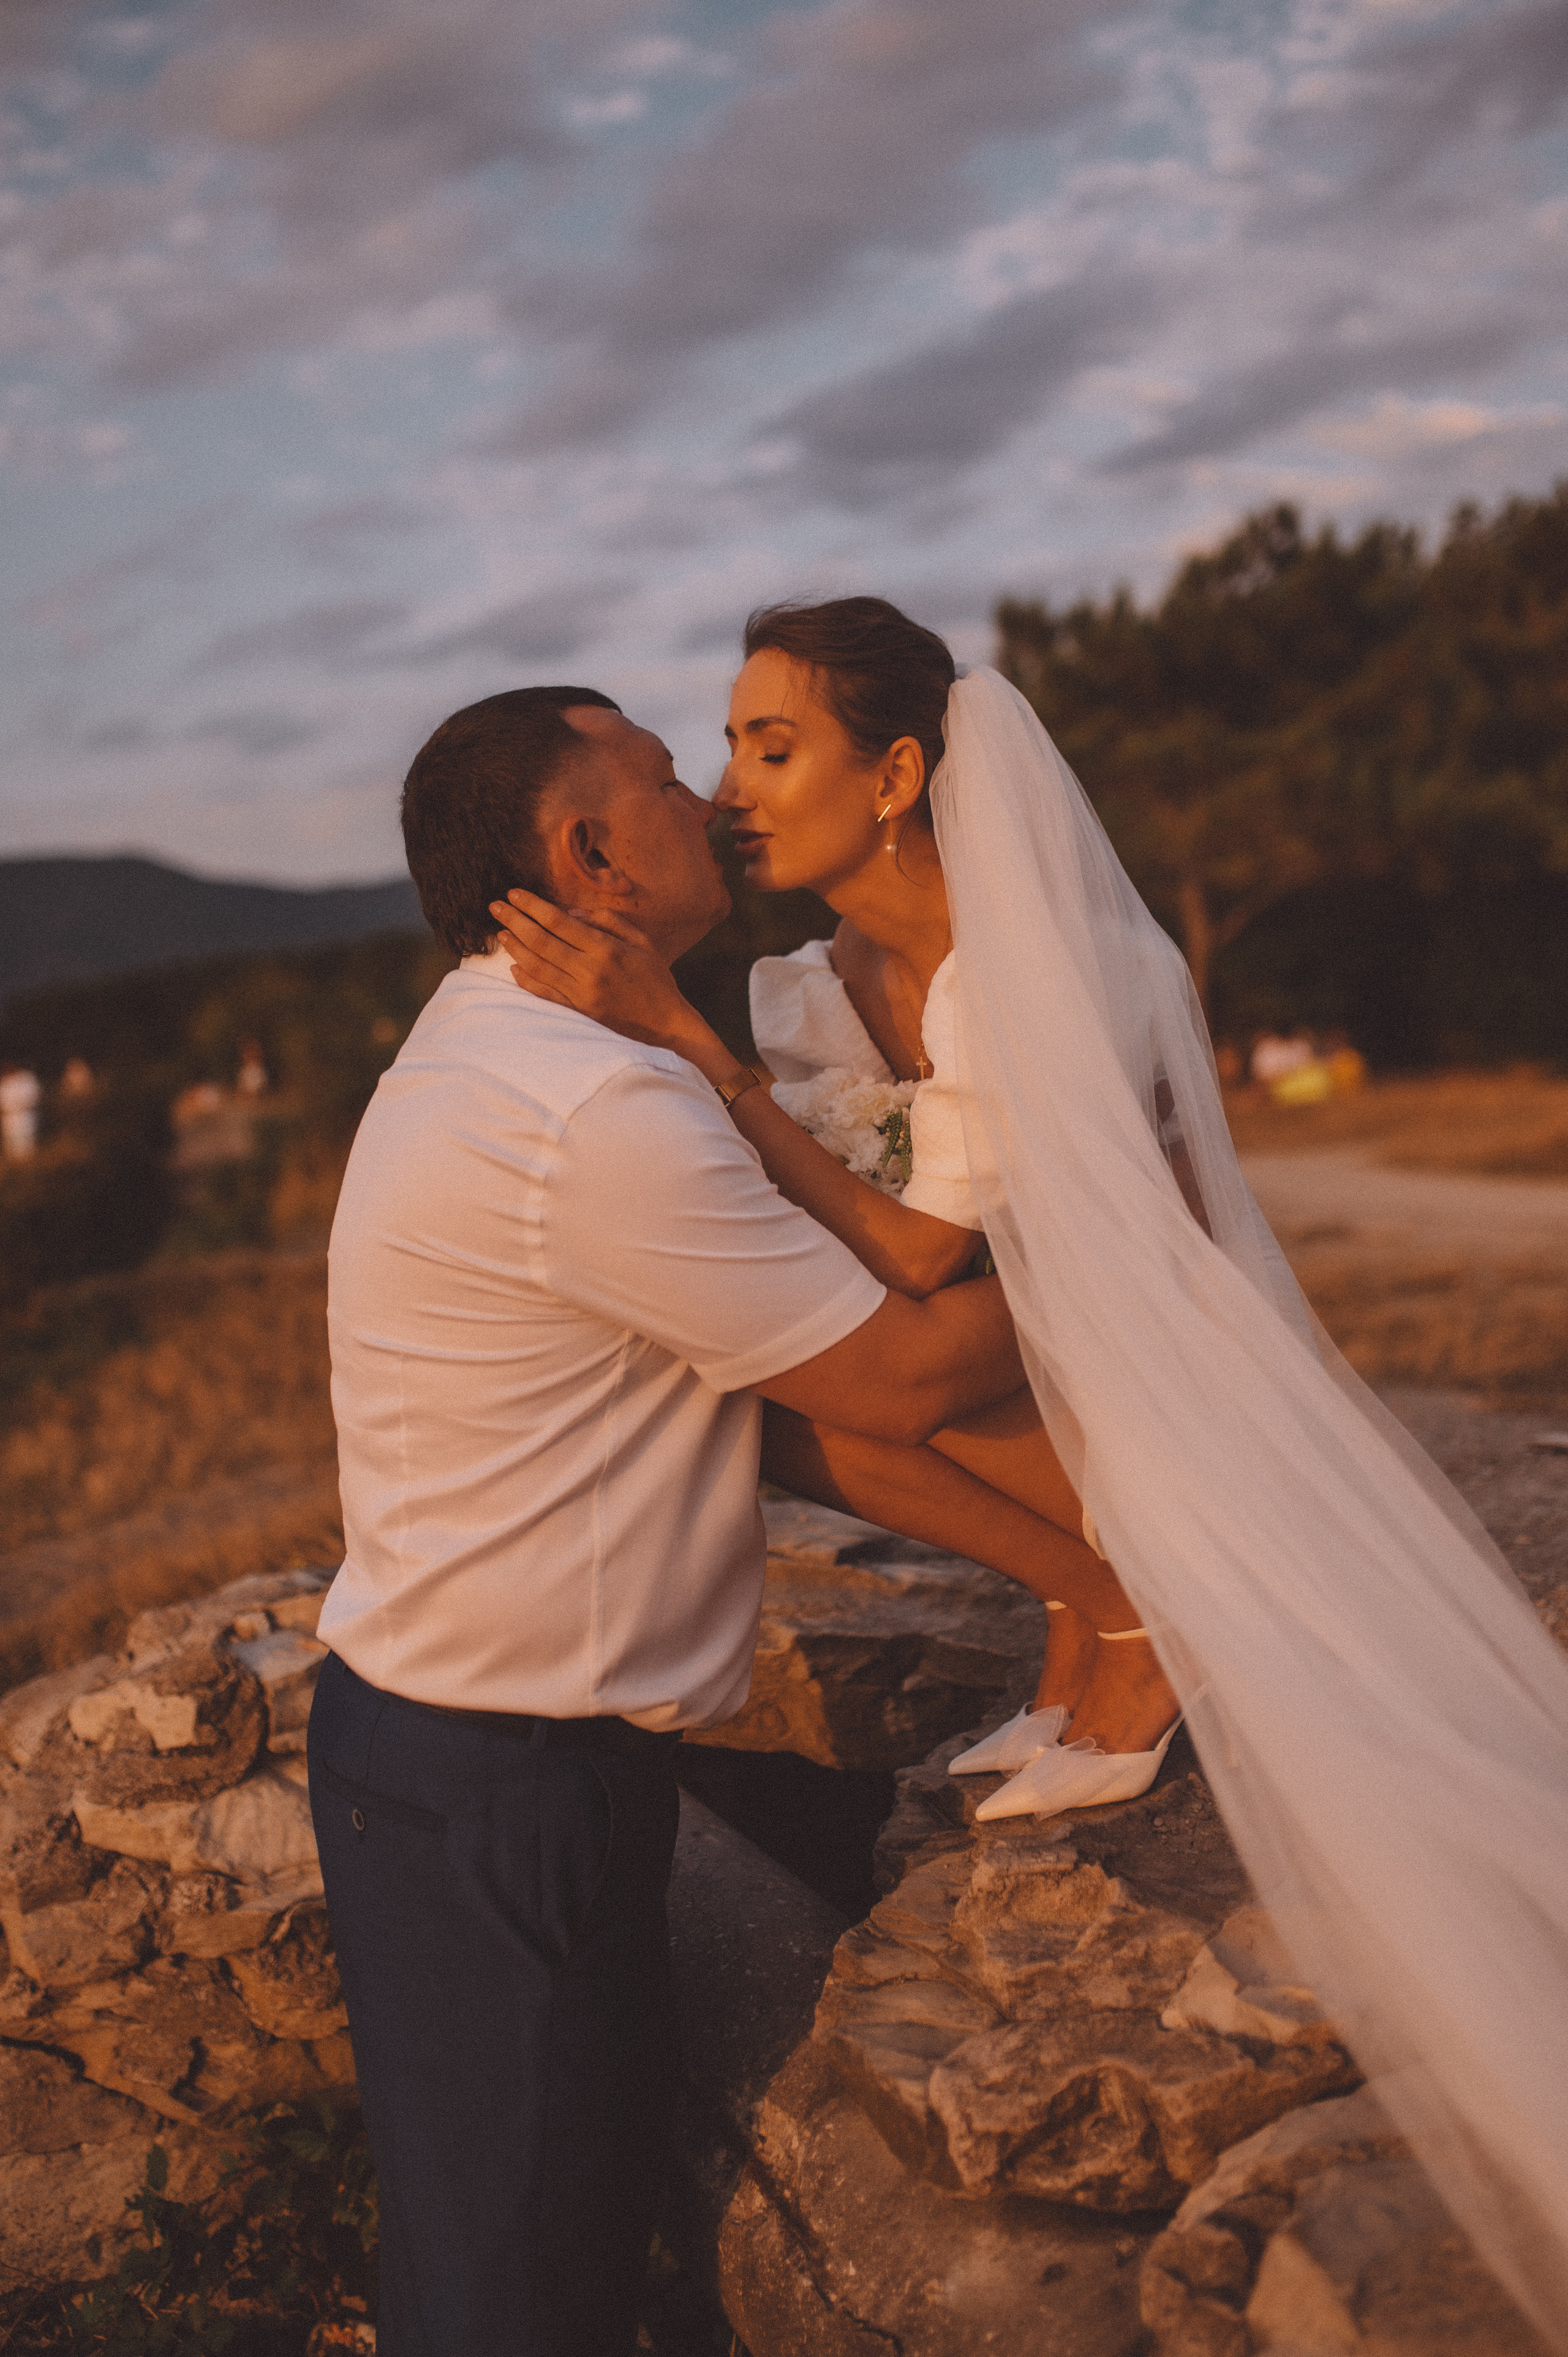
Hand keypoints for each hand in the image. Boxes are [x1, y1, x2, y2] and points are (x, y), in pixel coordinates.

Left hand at [488, 889, 717, 1060]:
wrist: (666, 1026)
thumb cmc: (656, 980)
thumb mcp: (642, 942)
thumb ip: (609, 921)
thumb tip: (572, 911)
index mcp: (606, 949)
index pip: (559, 922)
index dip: (533, 906)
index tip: (514, 893)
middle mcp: (590, 971)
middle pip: (541, 941)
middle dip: (515, 921)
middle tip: (495, 907)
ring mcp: (581, 994)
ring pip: (538, 967)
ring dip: (515, 947)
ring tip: (500, 932)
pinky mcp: (578, 1013)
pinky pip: (545, 994)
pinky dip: (527, 980)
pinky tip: (514, 966)